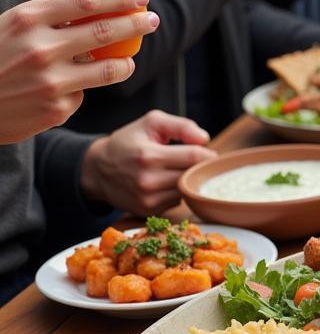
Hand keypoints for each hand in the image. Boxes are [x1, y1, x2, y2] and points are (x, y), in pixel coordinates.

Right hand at [0, 0, 158, 143]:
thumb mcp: (10, 27)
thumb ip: (48, 19)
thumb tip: (97, 9)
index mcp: (27, 19)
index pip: (88, 0)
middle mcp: (42, 49)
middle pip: (107, 31)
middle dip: (137, 23)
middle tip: (151, 19)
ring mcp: (51, 81)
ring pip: (110, 69)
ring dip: (127, 62)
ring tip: (129, 60)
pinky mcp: (57, 109)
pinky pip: (82, 94)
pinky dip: (81, 89)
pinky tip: (64, 90)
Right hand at [80, 110, 216, 216]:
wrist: (98, 170)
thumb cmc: (128, 142)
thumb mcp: (152, 122)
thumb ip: (182, 126)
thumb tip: (205, 140)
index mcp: (149, 156)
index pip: (194, 157)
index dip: (207, 153)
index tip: (206, 150)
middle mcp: (148, 181)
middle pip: (192, 175)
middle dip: (199, 166)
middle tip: (194, 159)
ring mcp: (148, 200)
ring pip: (187, 190)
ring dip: (188, 180)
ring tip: (177, 168)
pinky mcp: (148, 211)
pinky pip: (177, 201)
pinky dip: (177, 191)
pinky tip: (166, 181)